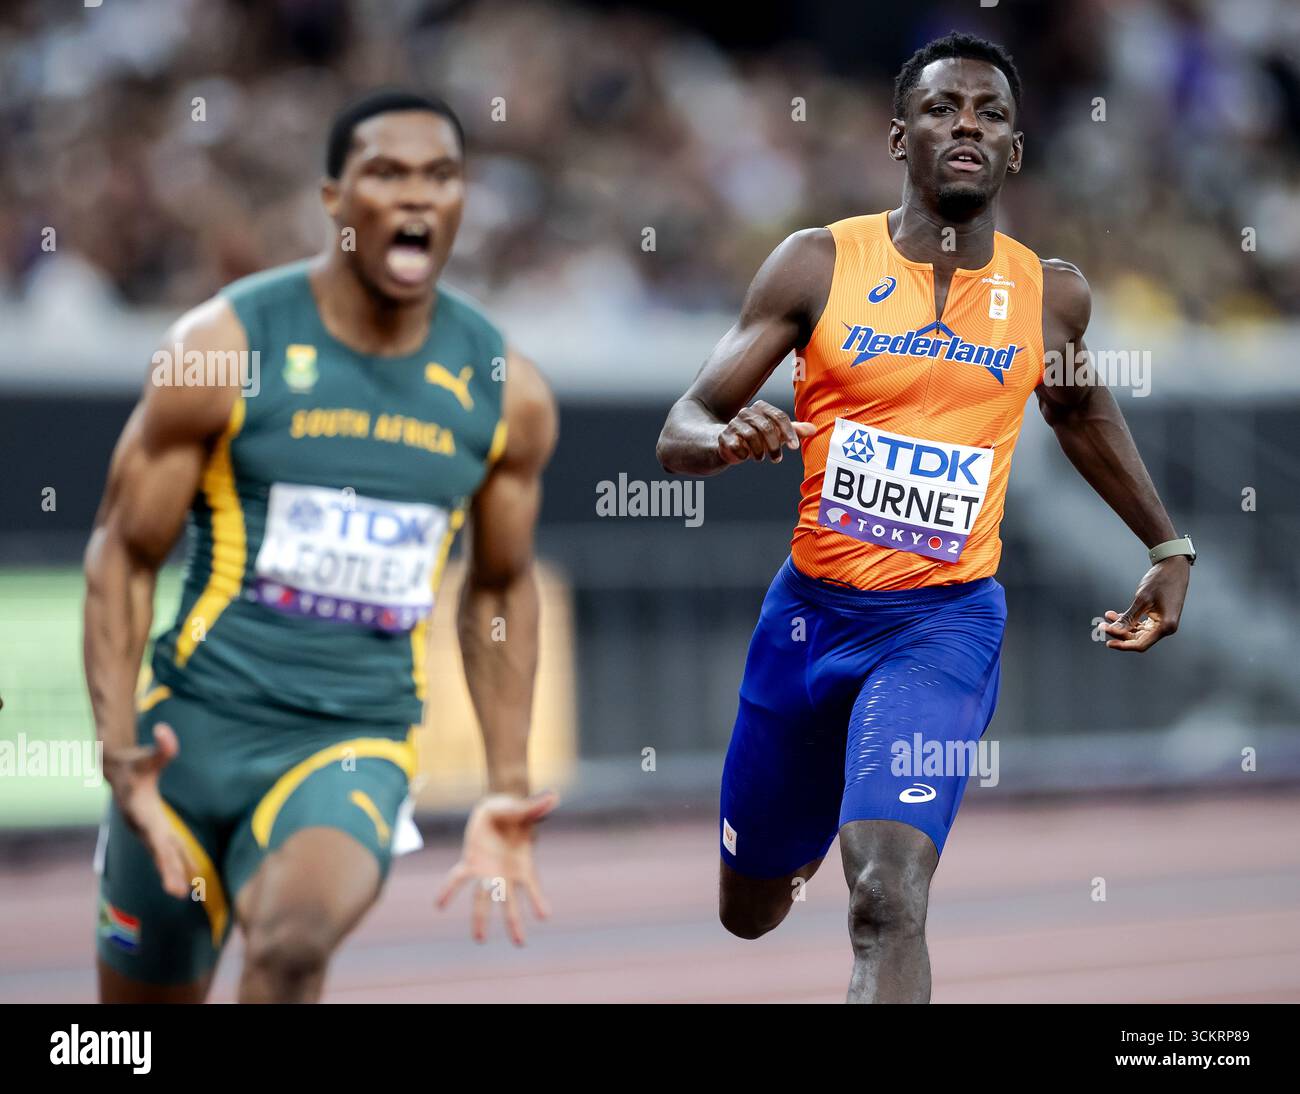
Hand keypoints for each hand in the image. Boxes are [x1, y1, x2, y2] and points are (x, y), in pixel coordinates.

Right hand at [101, 723, 195, 898]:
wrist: (116, 769)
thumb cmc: (133, 764)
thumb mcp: (147, 756)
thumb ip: (161, 748)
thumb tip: (166, 731)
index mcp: (142, 814)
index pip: (156, 837)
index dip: (163, 854)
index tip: (167, 870)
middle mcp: (144, 826)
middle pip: (158, 852)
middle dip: (167, 872)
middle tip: (178, 893)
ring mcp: (148, 829)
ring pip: (162, 854)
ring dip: (172, 871)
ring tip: (182, 893)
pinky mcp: (153, 828)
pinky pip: (166, 849)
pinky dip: (175, 862)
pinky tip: (188, 874)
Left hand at [435, 790, 558, 944]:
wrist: (501, 807)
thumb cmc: (516, 809)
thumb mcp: (523, 807)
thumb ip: (534, 807)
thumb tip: (552, 796)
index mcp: (524, 864)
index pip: (532, 884)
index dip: (538, 899)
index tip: (545, 916)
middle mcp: (506, 874)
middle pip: (510, 901)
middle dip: (514, 921)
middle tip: (520, 942)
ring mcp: (488, 871)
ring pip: (484, 899)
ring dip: (481, 919)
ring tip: (480, 940)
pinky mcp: (471, 862)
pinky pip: (458, 878)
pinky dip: (449, 890)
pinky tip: (439, 904)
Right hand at [717, 401, 815, 464]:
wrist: (729, 443)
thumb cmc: (757, 436)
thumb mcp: (777, 433)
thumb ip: (794, 430)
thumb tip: (813, 429)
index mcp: (760, 408)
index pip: (778, 416)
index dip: (789, 432)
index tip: (795, 447)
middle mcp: (746, 412)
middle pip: (765, 426)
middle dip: (774, 445)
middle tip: (777, 459)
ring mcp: (733, 424)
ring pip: (751, 436)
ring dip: (759, 452)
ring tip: (761, 458)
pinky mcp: (724, 437)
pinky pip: (736, 446)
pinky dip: (743, 454)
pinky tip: (745, 456)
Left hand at [1102, 557, 1189, 651]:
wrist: (1173, 567)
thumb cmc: (1160, 581)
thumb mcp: (1141, 600)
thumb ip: (1128, 618)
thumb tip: (1113, 631)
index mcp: (1166, 627)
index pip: (1140, 644)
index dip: (1123, 645)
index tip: (1107, 643)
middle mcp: (1166, 628)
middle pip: (1137, 639)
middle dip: (1119, 633)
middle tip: (1102, 624)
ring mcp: (1162, 623)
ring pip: (1137, 632)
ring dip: (1122, 626)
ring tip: (1108, 614)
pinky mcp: (1158, 618)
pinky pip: (1140, 625)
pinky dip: (1129, 621)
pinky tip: (1116, 614)